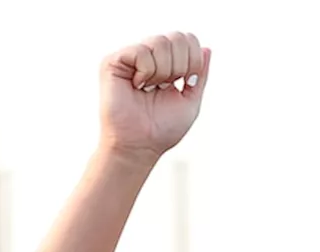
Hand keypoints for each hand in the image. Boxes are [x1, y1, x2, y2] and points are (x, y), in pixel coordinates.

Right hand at [98, 32, 210, 165]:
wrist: (140, 146)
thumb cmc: (161, 129)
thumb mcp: (191, 100)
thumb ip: (200, 74)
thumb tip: (206, 48)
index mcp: (165, 63)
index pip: (187, 39)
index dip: (194, 59)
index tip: (186, 82)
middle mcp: (148, 56)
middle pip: (177, 37)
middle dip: (180, 66)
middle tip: (166, 86)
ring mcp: (130, 57)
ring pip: (160, 42)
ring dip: (163, 72)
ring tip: (150, 89)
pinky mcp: (113, 62)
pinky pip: (141, 51)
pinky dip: (146, 72)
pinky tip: (138, 86)